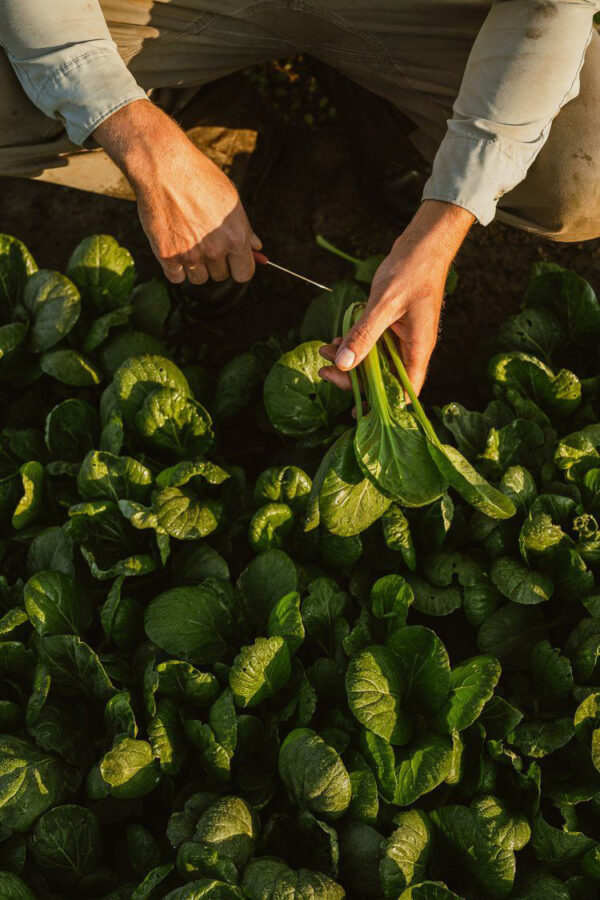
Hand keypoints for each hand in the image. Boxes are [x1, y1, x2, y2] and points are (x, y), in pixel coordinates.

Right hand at [94, 100, 260, 283]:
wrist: (163, 166)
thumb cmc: (200, 177)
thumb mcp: (231, 198)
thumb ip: (244, 228)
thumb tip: (257, 247)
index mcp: (236, 236)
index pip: (244, 273)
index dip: (239, 267)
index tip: (233, 261)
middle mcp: (215, 249)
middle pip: (221, 276)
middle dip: (216, 262)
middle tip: (205, 240)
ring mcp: (190, 254)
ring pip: (199, 279)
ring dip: (196, 267)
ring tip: (189, 241)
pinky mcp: (167, 255)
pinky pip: (177, 277)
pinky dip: (176, 268)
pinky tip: (175, 248)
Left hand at [319, 200, 473, 395]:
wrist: (423, 244)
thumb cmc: (412, 271)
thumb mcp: (384, 305)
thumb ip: (364, 335)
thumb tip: (344, 363)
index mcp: (418, 349)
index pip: (405, 391)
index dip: (383, 405)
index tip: (357, 410)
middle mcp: (411, 348)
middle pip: (383, 378)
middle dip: (353, 378)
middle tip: (324, 371)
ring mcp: (402, 337)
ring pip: (374, 361)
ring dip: (349, 359)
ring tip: (324, 351)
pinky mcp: (392, 326)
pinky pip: (372, 344)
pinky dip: (354, 343)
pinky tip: (337, 338)